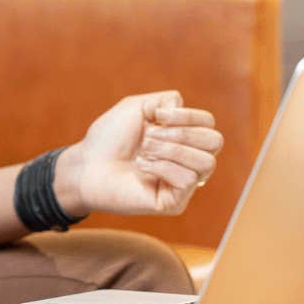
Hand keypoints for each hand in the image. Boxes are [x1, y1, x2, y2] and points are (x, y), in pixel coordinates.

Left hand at [55, 91, 222, 216]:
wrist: (87, 164)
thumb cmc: (109, 137)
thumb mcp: (138, 107)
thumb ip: (166, 101)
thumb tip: (183, 109)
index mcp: (183, 137)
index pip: (209, 124)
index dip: (188, 116)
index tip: (157, 116)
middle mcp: (188, 160)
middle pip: (215, 142)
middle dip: (182, 133)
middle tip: (149, 136)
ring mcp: (183, 183)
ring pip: (206, 163)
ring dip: (171, 150)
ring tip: (144, 152)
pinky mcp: (174, 202)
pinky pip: (188, 180)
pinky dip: (163, 168)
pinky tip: (142, 168)